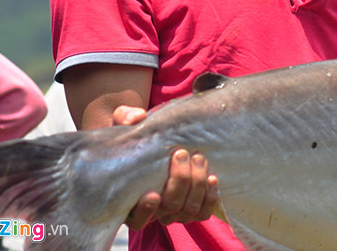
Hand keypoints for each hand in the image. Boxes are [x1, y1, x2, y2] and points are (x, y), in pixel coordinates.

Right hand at [113, 105, 219, 229]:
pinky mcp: (193, 205)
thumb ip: (125, 119)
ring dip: (196, 185)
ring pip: (188, 210)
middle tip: (182, 154)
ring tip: (198, 158)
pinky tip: (212, 178)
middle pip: (169, 209)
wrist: (161, 141)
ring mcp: (175, 209)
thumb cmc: (139, 136)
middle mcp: (153, 210)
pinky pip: (203, 212)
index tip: (152, 194)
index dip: (144, 211)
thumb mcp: (126, 125)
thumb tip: (137, 117)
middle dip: (179, 182)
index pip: (136, 220)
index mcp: (129, 199)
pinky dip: (210, 198)